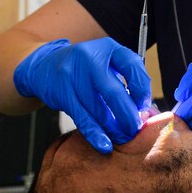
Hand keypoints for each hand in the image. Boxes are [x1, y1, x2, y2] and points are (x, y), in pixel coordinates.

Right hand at [13, 38, 151, 152]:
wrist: (44, 65)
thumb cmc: (85, 69)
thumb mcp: (106, 63)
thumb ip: (126, 81)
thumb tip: (147, 111)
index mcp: (108, 47)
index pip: (131, 65)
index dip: (142, 88)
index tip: (145, 106)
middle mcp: (90, 57)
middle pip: (113, 91)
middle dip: (128, 115)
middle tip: (136, 129)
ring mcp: (73, 74)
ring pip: (97, 108)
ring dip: (112, 128)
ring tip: (123, 138)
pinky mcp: (61, 92)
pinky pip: (82, 117)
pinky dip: (94, 133)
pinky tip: (104, 144)